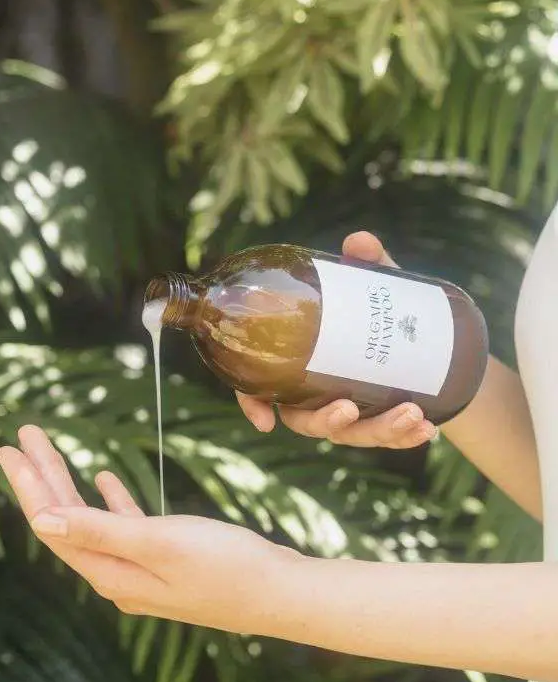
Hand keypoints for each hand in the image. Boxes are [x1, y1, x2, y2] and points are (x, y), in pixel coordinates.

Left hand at [0, 425, 298, 634]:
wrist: (281, 592)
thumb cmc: (225, 566)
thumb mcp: (158, 544)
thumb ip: (98, 531)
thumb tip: (40, 522)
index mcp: (110, 573)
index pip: (54, 525)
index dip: (30, 486)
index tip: (10, 449)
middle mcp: (117, 576)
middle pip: (65, 521)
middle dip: (43, 477)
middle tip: (20, 438)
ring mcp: (141, 571)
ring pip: (91, 520)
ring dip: (70, 484)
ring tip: (49, 451)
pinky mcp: (166, 562)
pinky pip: (124, 526)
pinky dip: (110, 501)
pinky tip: (105, 479)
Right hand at [236, 231, 437, 448]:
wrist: (422, 344)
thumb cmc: (378, 312)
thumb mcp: (375, 287)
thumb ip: (366, 266)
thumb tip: (359, 242)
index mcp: (295, 365)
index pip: (261, 390)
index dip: (254, 406)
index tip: (265, 422)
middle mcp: (314, 396)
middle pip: (305, 422)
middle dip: (327, 423)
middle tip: (350, 407)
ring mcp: (347, 414)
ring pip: (352, 435)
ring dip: (380, 431)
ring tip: (411, 413)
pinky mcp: (379, 423)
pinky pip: (389, 439)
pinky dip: (407, 437)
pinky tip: (428, 429)